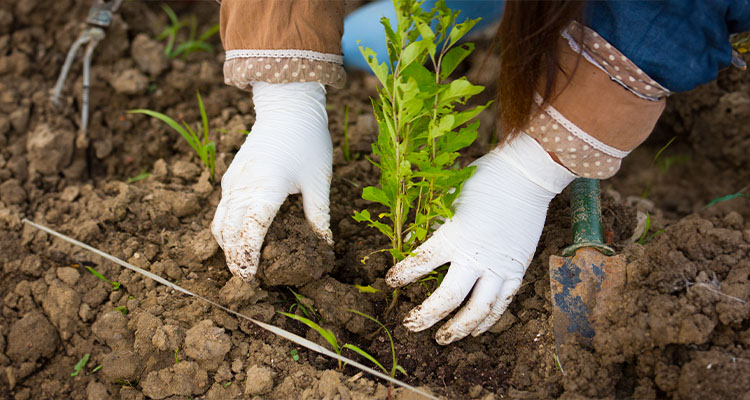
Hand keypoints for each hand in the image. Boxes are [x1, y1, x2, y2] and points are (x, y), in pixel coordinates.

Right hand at [212, 82, 332, 281]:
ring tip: (243, 264)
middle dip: (234, 257)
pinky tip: (241, 240)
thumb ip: (319, 216)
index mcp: (267, 187)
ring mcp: (233, 182)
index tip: (251, 276)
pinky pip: (221, 210)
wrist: (287, 107)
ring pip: (219, 223)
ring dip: (227, 246)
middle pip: (228, 232)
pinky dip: (226, 229)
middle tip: (249, 278)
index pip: (249, 230)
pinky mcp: (230, 178)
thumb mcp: (319, 181)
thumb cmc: (308, 141)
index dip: (247, 256)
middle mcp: (244, 186)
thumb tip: (323, 247)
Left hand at [386, 134, 574, 343]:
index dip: (403, 275)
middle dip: (426, 316)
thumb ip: (428, 223)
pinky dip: (488, 321)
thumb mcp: (447, 197)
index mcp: (454, 235)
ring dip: (458, 328)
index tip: (390, 282)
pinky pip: (502, 304)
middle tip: (411, 325)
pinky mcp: (517, 270)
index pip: (421, 262)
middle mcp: (476, 256)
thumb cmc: (482, 181)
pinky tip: (475, 331)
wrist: (524, 177)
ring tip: (442, 339)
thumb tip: (407, 242)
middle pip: (448, 298)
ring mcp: (499, 267)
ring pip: (478, 310)